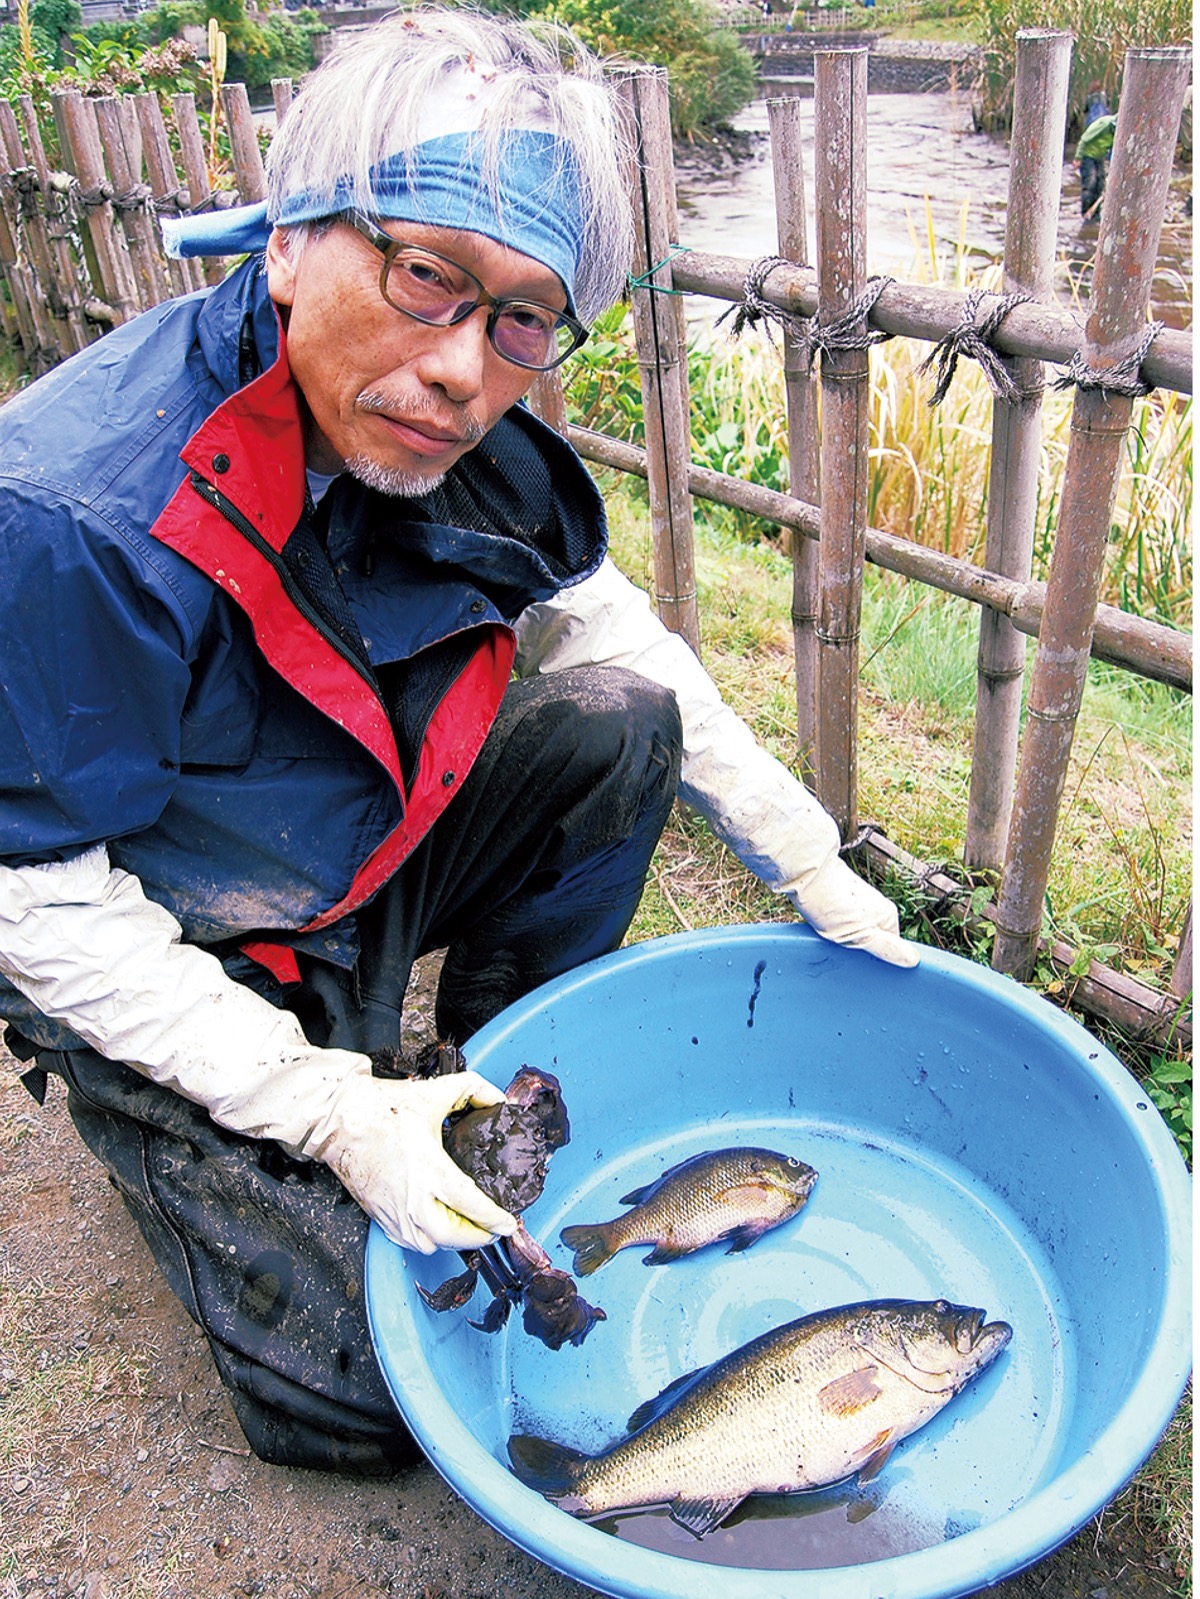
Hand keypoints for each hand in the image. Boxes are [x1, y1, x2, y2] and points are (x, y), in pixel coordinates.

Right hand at [314, 1068, 518, 1252]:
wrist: (339, 1119)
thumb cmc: (381, 1109)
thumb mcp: (436, 1092)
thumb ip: (474, 1090)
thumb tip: (497, 1100)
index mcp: (430, 1170)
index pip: (472, 1206)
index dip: (495, 1219)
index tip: (509, 1223)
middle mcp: (413, 1200)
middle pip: (455, 1237)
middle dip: (480, 1236)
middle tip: (493, 1228)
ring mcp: (395, 1213)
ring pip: (433, 1245)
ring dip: (454, 1240)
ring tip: (468, 1226)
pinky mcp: (381, 1217)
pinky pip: (412, 1242)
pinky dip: (430, 1240)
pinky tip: (439, 1226)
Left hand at [793, 853, 917, 967]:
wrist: (807, 873)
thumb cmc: (833, 905)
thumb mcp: (862, 936)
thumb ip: (887, 949)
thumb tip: (913, 960)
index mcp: (889, 916)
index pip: (889, 948)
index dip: (874, 957)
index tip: (859, 959)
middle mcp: (879, 905)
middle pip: (872, 937)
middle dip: (857, 945)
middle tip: (840, 946)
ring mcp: (861, 898)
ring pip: (856, 927)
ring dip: (842, 934)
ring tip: (828, 932)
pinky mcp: (844, 892)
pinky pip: (843, 916)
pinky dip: (833, 922)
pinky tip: (822, 922)